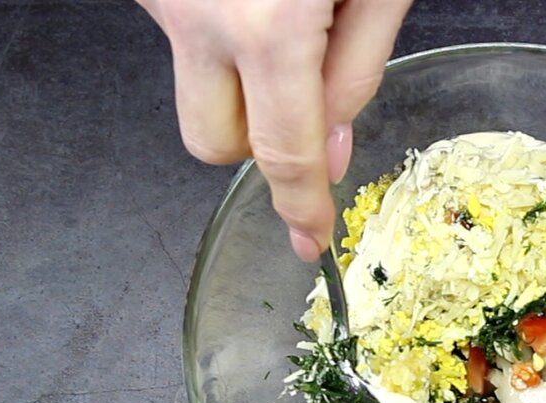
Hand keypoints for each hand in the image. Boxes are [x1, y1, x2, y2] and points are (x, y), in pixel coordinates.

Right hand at [137, 0, 411, 260]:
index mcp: (266, 26)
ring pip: (195, 88)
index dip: (303, 207)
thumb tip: (330, 147)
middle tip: (303, 97)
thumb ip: (357, 71)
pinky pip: (188, 37)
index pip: (285, 154)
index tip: (310, 237)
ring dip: (239, 79)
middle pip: (212, 142)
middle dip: (259, 142)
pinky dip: (222, 34)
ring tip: (285, 14)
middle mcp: (198, 17)